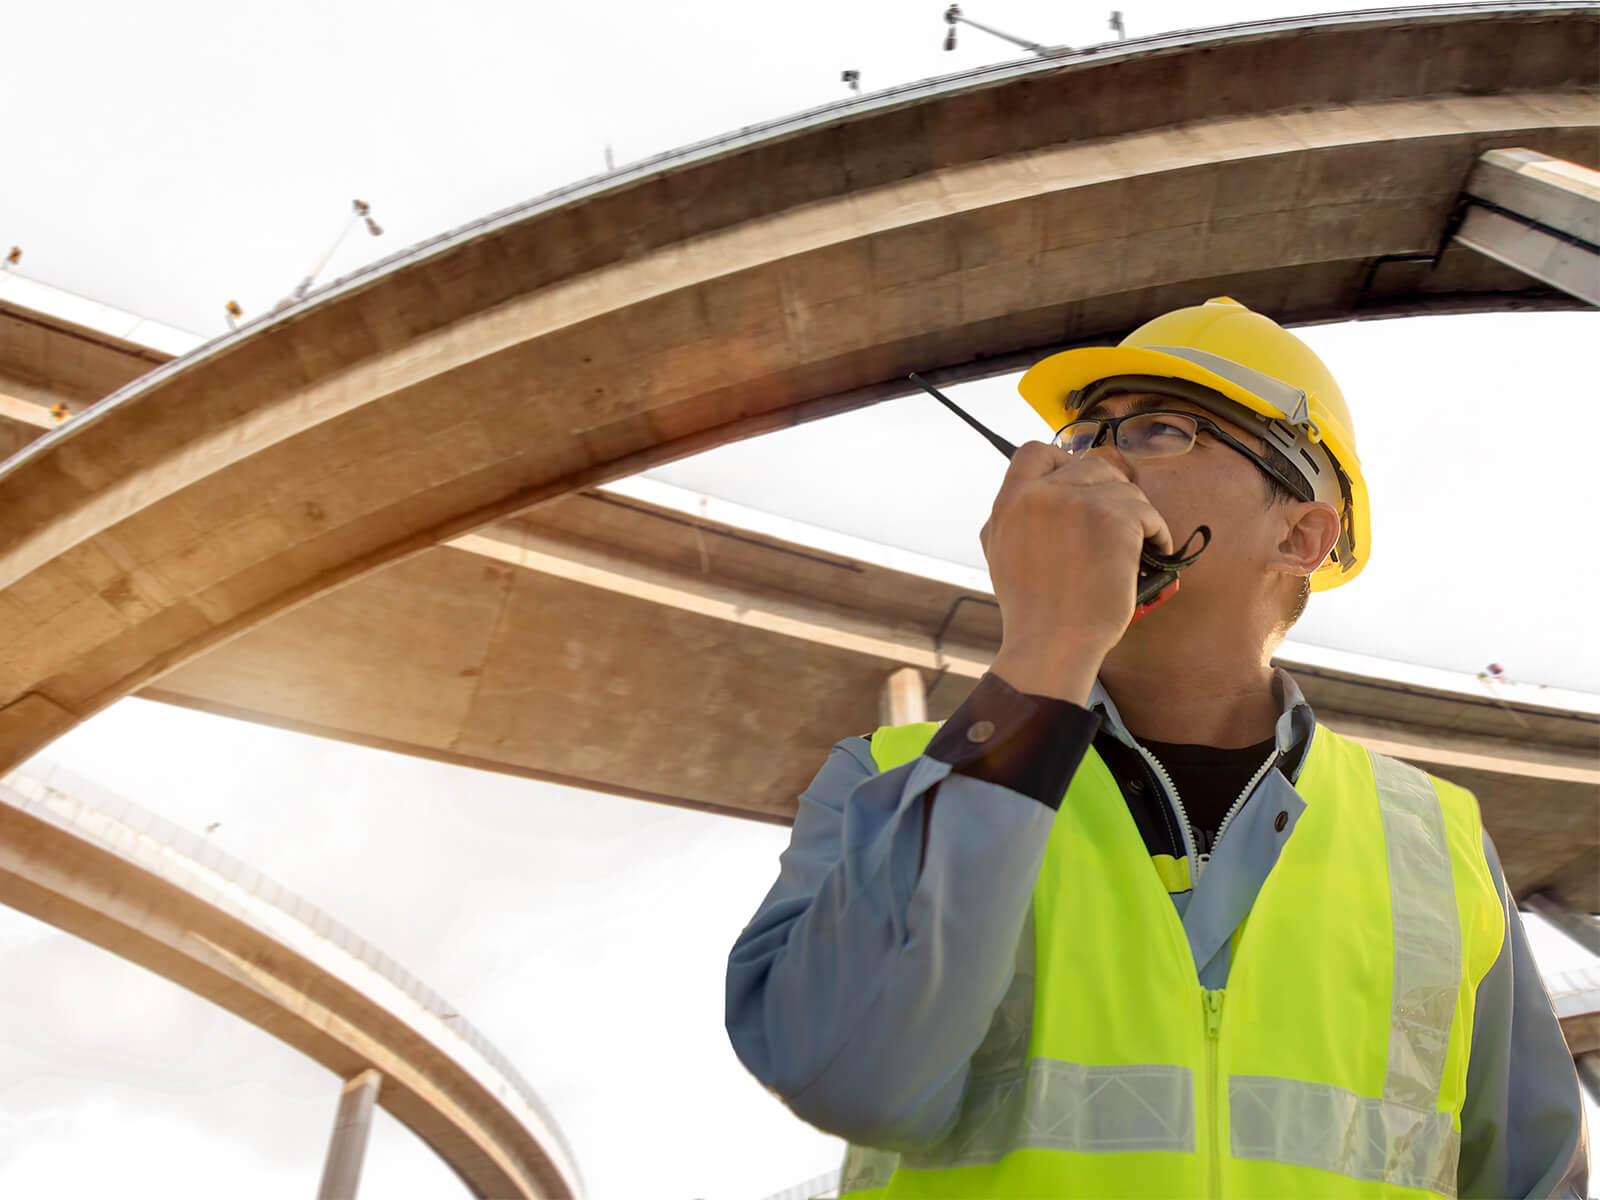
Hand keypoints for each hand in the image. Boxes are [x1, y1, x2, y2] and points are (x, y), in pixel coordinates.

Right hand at [980, 441, 1172, 701]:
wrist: (1051, 644)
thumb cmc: (1031, 609)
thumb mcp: (1000, 551)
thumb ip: (1014, 515)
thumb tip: (1033, 491)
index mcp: (1010, 501)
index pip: (1036, 452)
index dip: (1062, 461)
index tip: (1079, 484)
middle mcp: (1040, 493)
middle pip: (1087, 464)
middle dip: (1108, 489)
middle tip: (1119, 519)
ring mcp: (1078, 501)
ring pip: (1122, 487)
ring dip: (1135, 513)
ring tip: (1139, 543)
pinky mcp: (1114, 517)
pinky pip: (1147, 511)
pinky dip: (1157, 532)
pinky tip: (1155, 552)